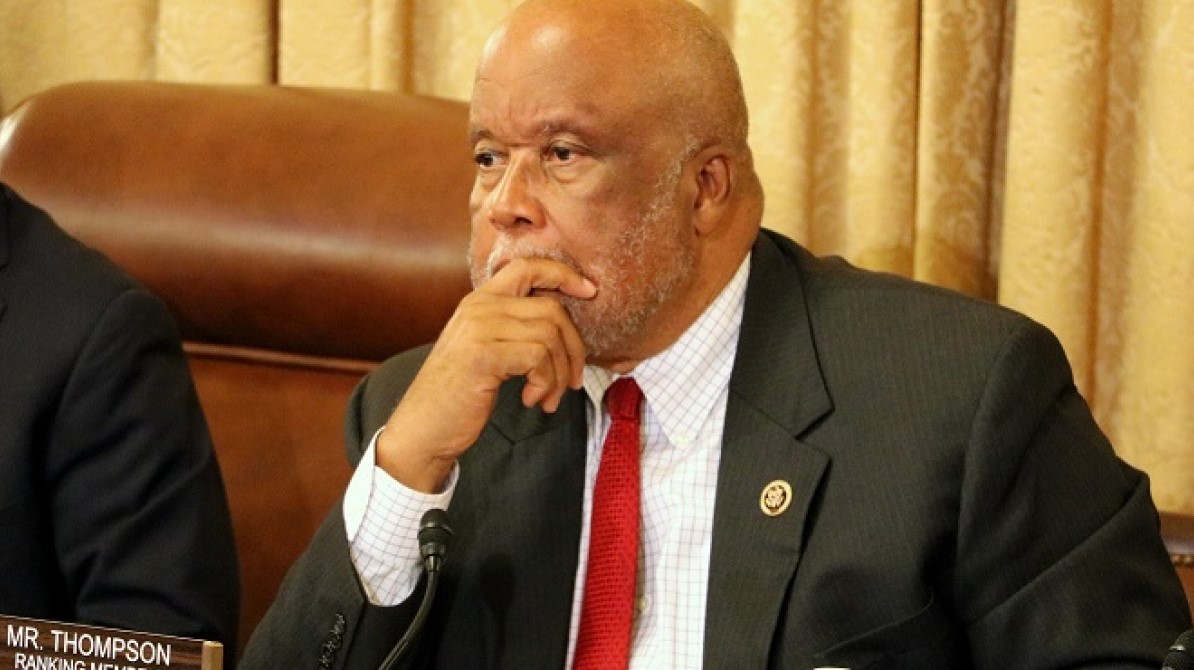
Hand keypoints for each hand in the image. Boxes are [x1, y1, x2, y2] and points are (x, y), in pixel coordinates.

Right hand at [376, 258, 595, 491]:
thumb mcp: (485, 351)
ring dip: (558, 374)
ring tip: (546, 398)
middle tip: (570, 382)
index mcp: (479, 302)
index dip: (562, 274)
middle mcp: (479, 307)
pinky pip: (538, 357)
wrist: (422, 428)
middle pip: (551, 309)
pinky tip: (531, 400)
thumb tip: (564, 329)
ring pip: (550, 335)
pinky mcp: (483, 354)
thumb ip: (513, 330)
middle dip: (573, 349)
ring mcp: (479, 328)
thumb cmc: (458, 396)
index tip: (589, 291)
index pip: (527, 267)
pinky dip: (545, 383)